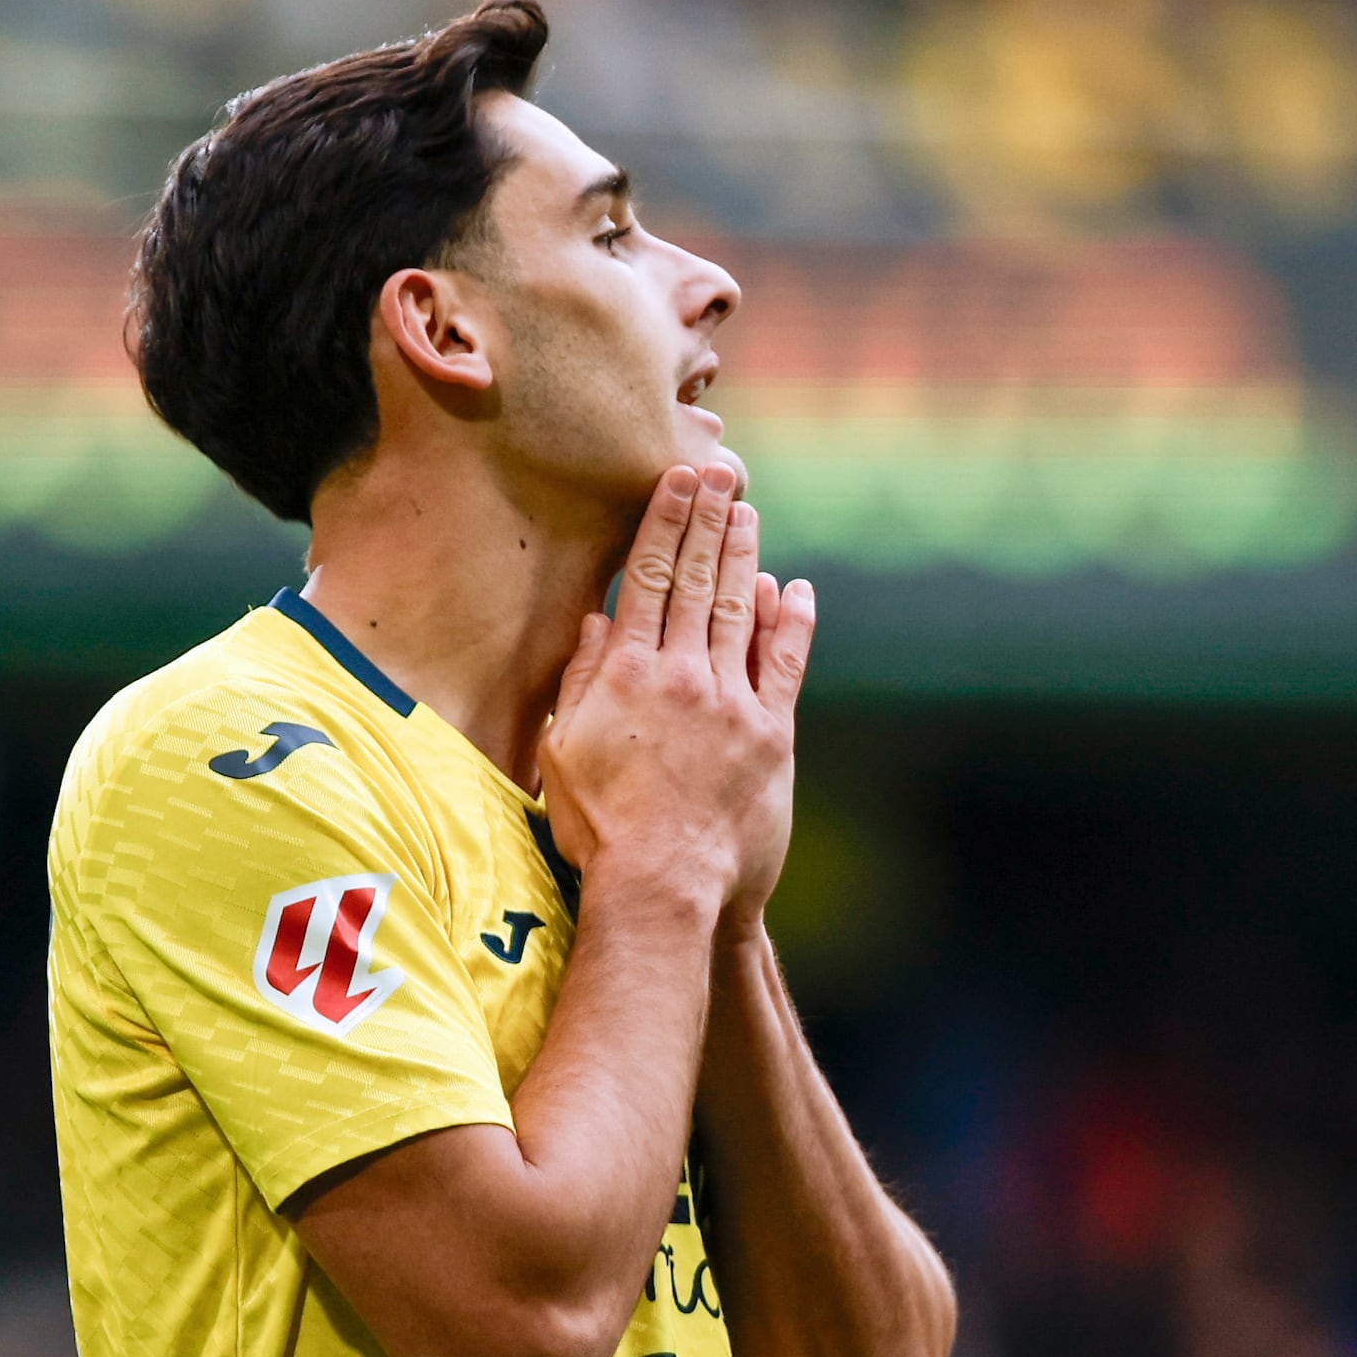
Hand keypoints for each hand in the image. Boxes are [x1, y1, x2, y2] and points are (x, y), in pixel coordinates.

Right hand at [541, 465, 803, 930]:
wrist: (663, 884)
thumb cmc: (601, 828)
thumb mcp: (562, 751)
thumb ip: (581, 680)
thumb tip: (598, 621)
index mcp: (628, 675)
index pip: (649, 580)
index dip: (664, 524)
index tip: (675, 480)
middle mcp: (682, 675)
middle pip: (697, 580)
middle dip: (707, 520)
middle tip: (718, 472)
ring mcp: (731, 702)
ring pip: (739, 610)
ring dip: (744, 555)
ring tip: (746, 511)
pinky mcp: (770, 733)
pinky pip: (782, 662)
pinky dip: (789, 621)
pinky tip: (793, 588)